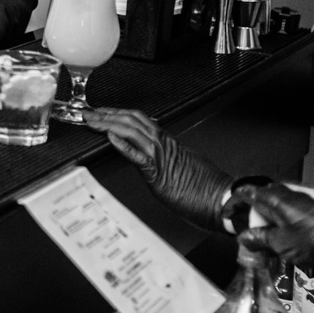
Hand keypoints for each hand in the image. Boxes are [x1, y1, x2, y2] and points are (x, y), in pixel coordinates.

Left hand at [84, 108, 232, 229]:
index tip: (102, 112)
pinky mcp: (161, 174)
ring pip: (132, 131)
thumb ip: (164, 160)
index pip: (138, 120)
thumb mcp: (182, 168)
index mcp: (168, 143)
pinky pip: (139, 157)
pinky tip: (110, 138)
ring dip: (108, 123)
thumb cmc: (207, 190)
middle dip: (107, 114)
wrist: (225, 200)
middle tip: (88, 112)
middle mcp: (163, 144)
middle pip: (131, 119)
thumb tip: (148, 159)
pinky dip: (123, 145)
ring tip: (91, 121)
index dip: (117, 114)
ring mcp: (162, 157)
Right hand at [236, 183, 313, 274]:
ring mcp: (303, 201)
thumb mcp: (280, 244)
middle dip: (251, 212)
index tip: (226, 214)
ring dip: (267, 217)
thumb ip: (259, 239)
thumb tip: (245, 238)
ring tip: (267, 237)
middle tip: (249, 230)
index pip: (247, 193)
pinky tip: (285, 237)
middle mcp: (288, 195)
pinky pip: (290, 211)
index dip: (233, 203)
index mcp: (275, 199)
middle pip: (261, 197)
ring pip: (277, 204)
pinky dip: (281, 221)